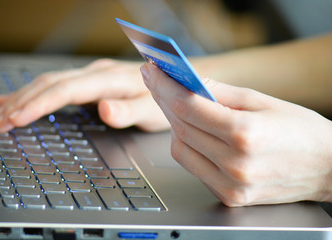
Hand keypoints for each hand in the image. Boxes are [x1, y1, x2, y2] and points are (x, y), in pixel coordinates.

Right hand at [0, 59, 169, 132]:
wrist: (174, 80)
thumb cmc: (166, 97)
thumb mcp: (154, 109)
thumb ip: (129, 110)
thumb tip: (104, 109)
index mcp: (109, 80)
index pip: (65, 90)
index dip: (38, 104)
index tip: (15, 118)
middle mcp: (97, 74)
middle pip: (50, 84)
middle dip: (20, 102)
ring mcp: (92, 76)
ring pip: (49, 83)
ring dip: (22, 97)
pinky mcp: (91, 82)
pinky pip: (57, 85)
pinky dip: (35, 93)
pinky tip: (21, 99)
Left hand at [141, 63, 331, 206]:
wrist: (327, 168)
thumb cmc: (302, 132)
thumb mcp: (263, 101)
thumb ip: (221, 92)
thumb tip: (190, 82)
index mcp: (245, 134)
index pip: (188, 106)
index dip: (165, 86)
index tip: (152, 72)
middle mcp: (234, 164)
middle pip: (180, 127)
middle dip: (163, 100)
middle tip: (158, 82)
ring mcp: (230, 185)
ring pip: (180, 149)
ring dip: (173, 124)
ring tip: (176, 105)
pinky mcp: (229, 196)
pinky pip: (193, 167)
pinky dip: (187, 146)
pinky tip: (191, 131)